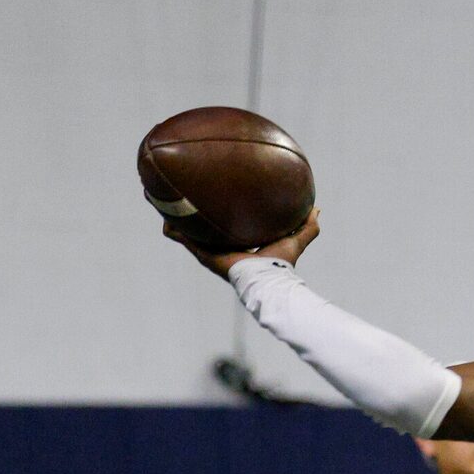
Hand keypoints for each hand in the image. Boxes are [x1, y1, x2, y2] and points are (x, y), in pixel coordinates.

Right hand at [166, 207, 320, 280]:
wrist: (268, 281)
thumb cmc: (282, 266)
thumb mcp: (294, 240)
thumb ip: (306, 226)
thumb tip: (317, 209)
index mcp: (237, 242)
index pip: (223, 225)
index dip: (215, 212)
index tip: (208, 196)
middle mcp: (220, 246)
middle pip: (199, 226)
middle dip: (187, 211)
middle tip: (175, 192)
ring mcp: (209, 251)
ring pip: (185, 230)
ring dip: (170, 215)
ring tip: (157, 197)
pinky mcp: (204, 255)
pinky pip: (184, 239)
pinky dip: (172, 229)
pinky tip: (162, 215)